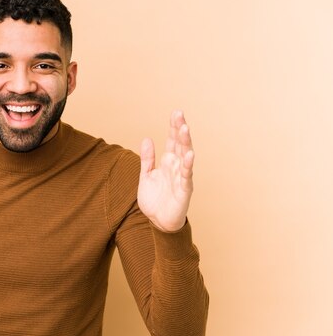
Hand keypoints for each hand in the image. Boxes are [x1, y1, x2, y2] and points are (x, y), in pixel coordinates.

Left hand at [138, 110, 193, 231]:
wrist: (157, 222)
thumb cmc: (154, 199)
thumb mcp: (146, 175)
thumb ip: (147, 158)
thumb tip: (146, 139)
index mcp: (167, 162)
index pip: (172, 141)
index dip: (173, 127)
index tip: (175, 113)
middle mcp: (176, 167)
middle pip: (180, 144)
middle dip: (180, 129)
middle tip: (179, 114)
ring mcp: (181, 177)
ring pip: (185, 157)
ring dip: (185, 143)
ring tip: (185, 128)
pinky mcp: (184, 190)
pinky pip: (186, 176)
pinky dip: (187, 165)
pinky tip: (189, 155)